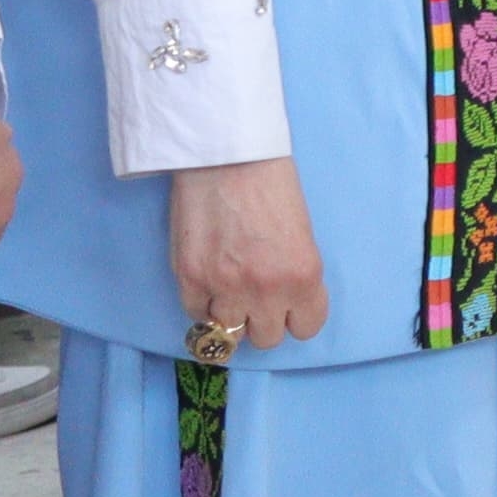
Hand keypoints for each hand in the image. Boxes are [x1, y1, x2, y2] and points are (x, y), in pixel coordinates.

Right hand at [171, 156, 328, 352]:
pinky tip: (209, 280)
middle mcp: (266, 289)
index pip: (307, 328)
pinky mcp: (189, 279)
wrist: (229, 158)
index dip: (298, 316)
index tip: (290, 306)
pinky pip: (197, 314)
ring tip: (231, 290)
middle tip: (258, 297)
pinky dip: (203, 303)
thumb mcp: (302, 234)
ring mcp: (224, 287)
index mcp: (304, 275)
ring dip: (231, 315)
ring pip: (229, 335)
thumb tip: (284, 303)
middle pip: (267, 339)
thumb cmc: (272, 185)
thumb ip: (294, 274)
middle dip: (264, 319)